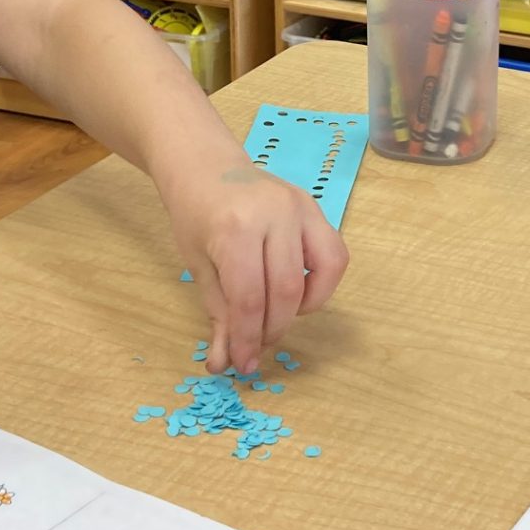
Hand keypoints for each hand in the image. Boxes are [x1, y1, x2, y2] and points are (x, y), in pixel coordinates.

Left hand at [159, 164, 348, 375]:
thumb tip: (227, 363)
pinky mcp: (315, 207)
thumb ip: (219, 315)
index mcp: (235, 229)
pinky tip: (298, 290)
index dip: (247, 338)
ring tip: (277, 314)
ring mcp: (300, 206)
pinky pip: (334, 253)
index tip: (243, 362)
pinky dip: (322, 282)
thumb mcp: (199, 267)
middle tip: (258, 345)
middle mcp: (274, 214)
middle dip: (273, 328)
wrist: (205, 167)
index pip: (249, 298)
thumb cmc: (195, 216)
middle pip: (286, 290)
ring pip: (323, 272)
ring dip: (302, 307)